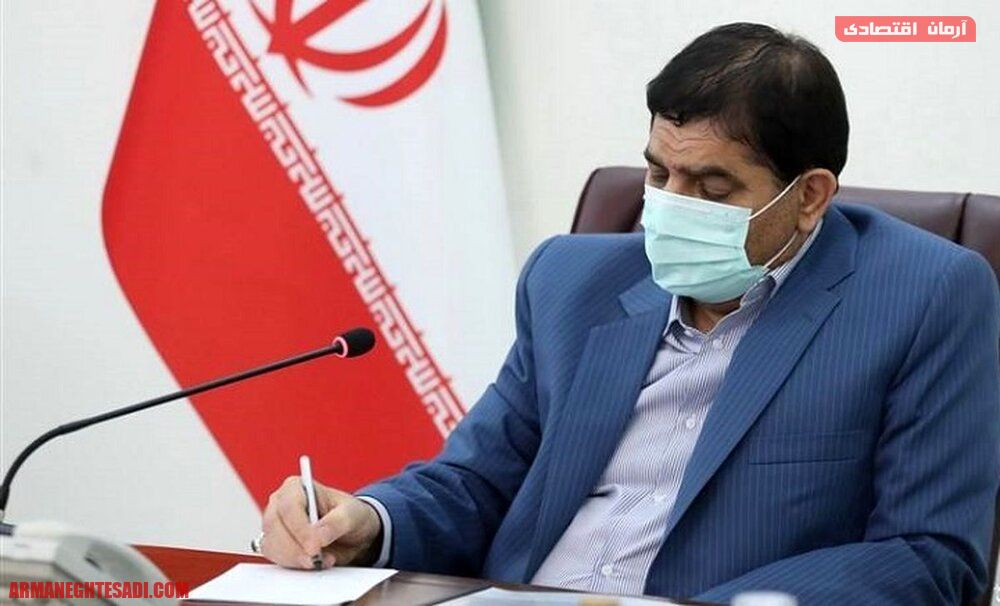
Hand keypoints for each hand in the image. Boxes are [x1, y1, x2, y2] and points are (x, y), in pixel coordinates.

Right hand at [260, 476, 382, 568]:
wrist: (351, 535)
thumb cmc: (349, 515)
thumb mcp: (351, 514)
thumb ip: (336, 522)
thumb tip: (319, 537)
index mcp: (296, 487)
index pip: (289, 507)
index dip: (300, 529)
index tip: (314, 547)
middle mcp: (280, 504)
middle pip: (275, 527)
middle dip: (295, 549)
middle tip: (316, 561)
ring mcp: (275, 525)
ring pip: (272, 545)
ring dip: (295, 559)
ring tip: (322, 561)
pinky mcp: (276, 545)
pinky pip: (277, 558)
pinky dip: (294, 565)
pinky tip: (314, 564)